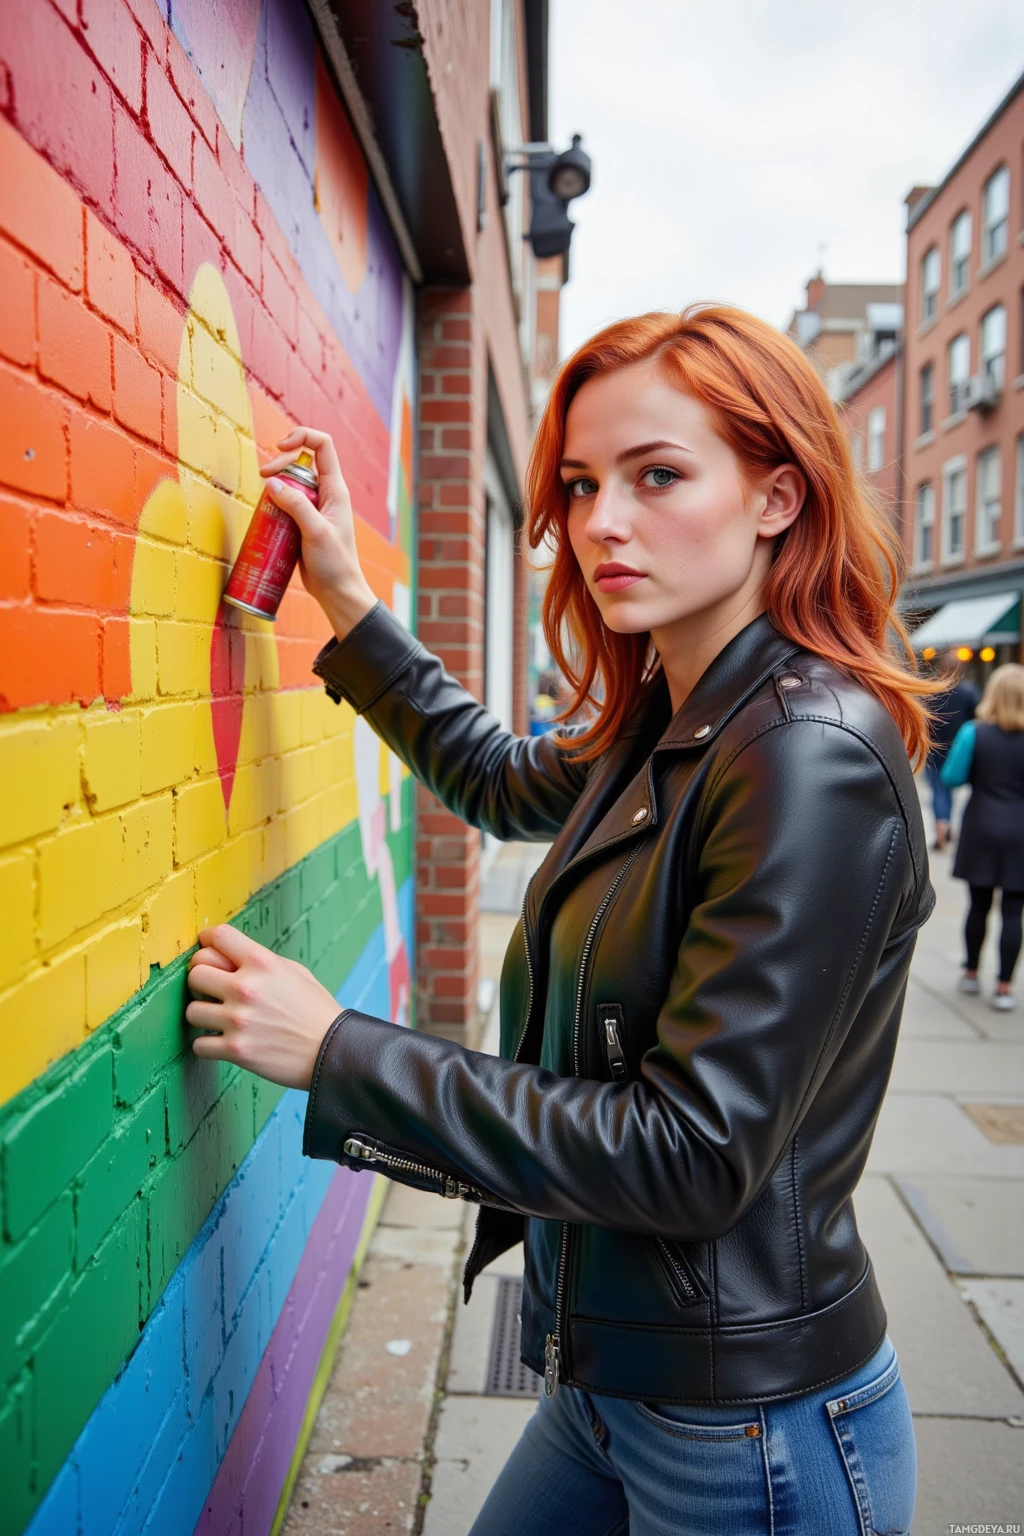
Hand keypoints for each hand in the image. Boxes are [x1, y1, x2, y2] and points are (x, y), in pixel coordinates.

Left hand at [186, 925, 341, 1089]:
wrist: (333, 1050)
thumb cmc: (314, 1010)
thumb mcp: (293, 972)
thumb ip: (259, 961)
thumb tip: (226, 955)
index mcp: (262, 962)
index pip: (217, 936)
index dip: (208, 942)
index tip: (209, 950)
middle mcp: (246, 987)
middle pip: (195, 972)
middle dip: (202, 980)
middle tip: (212, 990)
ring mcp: (238, 1020)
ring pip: (191, 1010)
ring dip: (203, 1015)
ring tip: (218, 1019)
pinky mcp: (236, 1050)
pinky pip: (198, 1044)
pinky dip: (207, 1045)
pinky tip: (222, 1042)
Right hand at [260, 426, 376, 639]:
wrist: (336, 591)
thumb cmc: (334, 563)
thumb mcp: (316, 532)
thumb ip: (296, 506)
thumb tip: (271, 483)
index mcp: (335, 489)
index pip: (322, 446)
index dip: (301, 438)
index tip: (279, 448)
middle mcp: (325, 493)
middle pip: (300, 462)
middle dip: (280, 463)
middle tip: (263, 479)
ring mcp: (313, 507)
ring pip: (290, 482)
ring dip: (275, 483)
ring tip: (262, 496)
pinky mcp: (302, 522)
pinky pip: (286, 502)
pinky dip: (273, 502)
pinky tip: (264, 511)